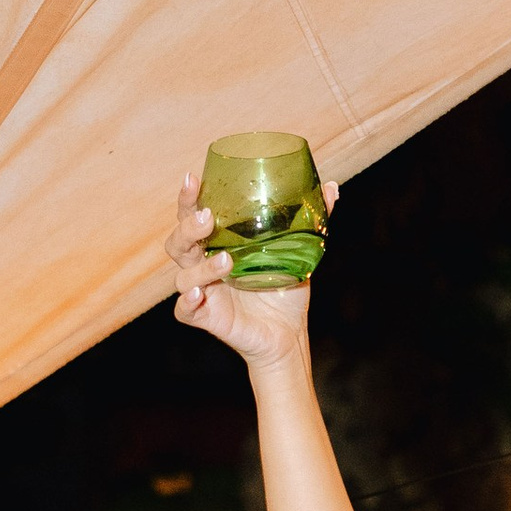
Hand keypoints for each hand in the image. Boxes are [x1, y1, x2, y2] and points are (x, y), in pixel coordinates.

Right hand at [166, 170, 337, 370]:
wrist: (288, 332)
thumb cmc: (284, 287)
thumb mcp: (299, 250)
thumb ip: (311, 220)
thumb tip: (332, 187)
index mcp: (217, 242)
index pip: (192, 214)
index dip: (188, 197)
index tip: (192, 178)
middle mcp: (203, 264)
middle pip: (178, 242)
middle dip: (187, 227)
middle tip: (207, 218)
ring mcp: (203, 291)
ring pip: (182, 275)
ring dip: (200, 266)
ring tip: (227, 261)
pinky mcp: (207, 317)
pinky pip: (184, 310)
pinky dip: (188, 302)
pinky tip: (199, 294)